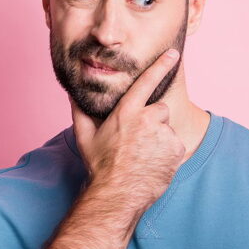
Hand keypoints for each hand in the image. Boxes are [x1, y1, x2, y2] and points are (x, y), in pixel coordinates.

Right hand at [69, 49, 185, 211]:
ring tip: (144, 156)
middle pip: (158, 110)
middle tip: (138, 141)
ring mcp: (164, 134)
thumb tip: (72, 93)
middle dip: (152, 121)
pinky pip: (175, 146)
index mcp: (127, 112)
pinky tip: (153, 164)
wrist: (117, 194)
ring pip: (166, 129)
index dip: (161, 65)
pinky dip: (167, 154)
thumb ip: (80, 111)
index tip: (173, 54)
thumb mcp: (84, 136)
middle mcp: (148, 119)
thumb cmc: (99, 165)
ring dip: (159, 139)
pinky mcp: (176, 149)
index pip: (147, 81)